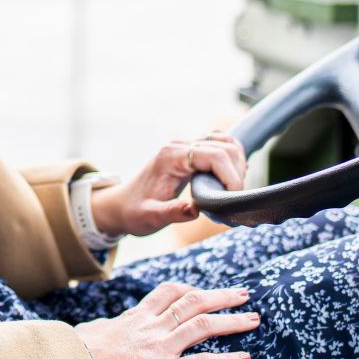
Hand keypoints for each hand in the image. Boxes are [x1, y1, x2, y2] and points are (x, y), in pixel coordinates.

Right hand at [74, 282, 256, 358]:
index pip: (168, 293)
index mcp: (135, 317)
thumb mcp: (89, 333)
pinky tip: (244, 358)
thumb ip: (102, 329)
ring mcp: (159, 348)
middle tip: (243, 294)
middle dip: (222, 297)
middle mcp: (151, 327)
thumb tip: (99, 329)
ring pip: (203, 326)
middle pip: (193, 303)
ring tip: (253, 319)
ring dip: (232, 321)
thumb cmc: (74, 355)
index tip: (204, 291)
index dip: (190, 289)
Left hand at [93, 130, 247, 237]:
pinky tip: (231, 179)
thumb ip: (172, 212)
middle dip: (237, 172)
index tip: (233, 199)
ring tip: (232, 190)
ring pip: (225, 141)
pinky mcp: (190, 152)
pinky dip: (232, 159)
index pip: (214, 156)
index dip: (231, 176)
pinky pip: (219, 146)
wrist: (120, 205)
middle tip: (233, 199)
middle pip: (224, 146)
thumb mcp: (150, 217)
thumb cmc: (134, 212)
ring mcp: (185, 146)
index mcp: (170, 157)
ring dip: (237, 163)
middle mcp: (179, 145)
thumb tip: (196, 210)